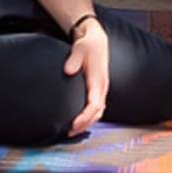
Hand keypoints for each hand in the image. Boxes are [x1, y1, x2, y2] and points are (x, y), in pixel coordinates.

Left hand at [63, 19, 109, 136]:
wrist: (97, 40)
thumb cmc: (87, 44)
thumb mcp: (80, 47)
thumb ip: (74, 59)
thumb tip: (68, 71)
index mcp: (98, 79)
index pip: (95, 104)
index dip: (85, 116)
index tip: (73, 125)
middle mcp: (102, 86)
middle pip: (98, 111)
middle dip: (85, 124)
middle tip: (69, 132)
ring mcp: (102, 88)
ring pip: (99, 111)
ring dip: (88, 122)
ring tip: (72, 130)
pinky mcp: (99, 88)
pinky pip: (97, 107)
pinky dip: (90, 116)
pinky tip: (80, 120)